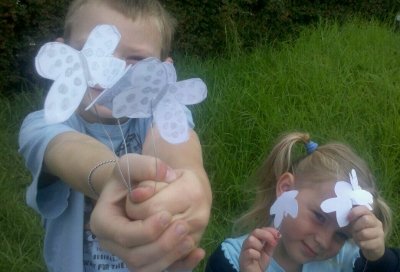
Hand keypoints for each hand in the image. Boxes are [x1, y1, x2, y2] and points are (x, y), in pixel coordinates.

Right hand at [90, 153, 201, 271]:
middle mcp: (111, 243)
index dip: (147, 230)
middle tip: (184, 227)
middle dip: (162, 245)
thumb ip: (146, 165)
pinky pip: (159, 270)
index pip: (124, 236)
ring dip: (169, 257)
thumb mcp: (131, 163)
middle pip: (135, 257)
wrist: (130, 190)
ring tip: (189, 239)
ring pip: (146, 268)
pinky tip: (196, 253)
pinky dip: (178, 265)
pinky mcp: (144, 259)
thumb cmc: (129, 177)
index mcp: (103, 222)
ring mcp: (126, 254)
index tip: (167, 214)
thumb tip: (167, 175)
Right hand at [239, 227, 280, 271]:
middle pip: (255, 231)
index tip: (278, 234)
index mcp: (254, 239)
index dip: (269, 230)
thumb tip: (278, 234)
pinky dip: (256, 254)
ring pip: (251, 240)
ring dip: (259, 245)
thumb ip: (271, 243)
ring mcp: (244, 250)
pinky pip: (249, 252)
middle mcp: (248, 242)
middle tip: (273, 243)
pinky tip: (258, 258)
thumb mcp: (268, 251)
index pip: (260, 229)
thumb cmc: (259, 262)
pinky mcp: (243, 258)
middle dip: (266, 235)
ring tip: (261, 252)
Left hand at [348, 206, 384, 260]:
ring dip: (357, 236)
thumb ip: (351, 218)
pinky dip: (360, 244)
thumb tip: (343, 215)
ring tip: (357, 237)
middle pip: (366, 220)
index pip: (364, 208)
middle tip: (353, 230)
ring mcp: (380, 233)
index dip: (355, 212)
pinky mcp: (380, 243)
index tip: (348, 218)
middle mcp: (377, 223)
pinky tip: (361, 243)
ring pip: (364, 233)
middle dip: (356, 226)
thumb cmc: (360, 231)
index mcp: (370, 215)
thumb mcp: (355, 223)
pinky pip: (365, 243)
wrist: (372, 246)